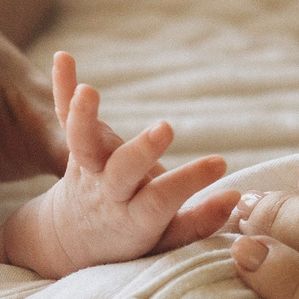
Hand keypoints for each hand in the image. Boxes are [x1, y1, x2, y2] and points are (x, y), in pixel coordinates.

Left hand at [0, 54, 230, 277]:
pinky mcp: (76, 147)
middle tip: (164, 129)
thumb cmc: (128, 239)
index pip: (163, 198)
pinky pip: (64, 116)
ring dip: (83, 117)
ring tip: (87, 92)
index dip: (191, 181)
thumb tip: (235, 196)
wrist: (67, 240)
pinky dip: (63, 87)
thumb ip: (200, 221)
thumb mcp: (167, 242)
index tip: (220, 163)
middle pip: (122, 171)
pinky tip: (63, 57)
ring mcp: (88, 168)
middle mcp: (108, 191)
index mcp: (135, 217)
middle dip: (142, 150)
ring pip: (82, 143)